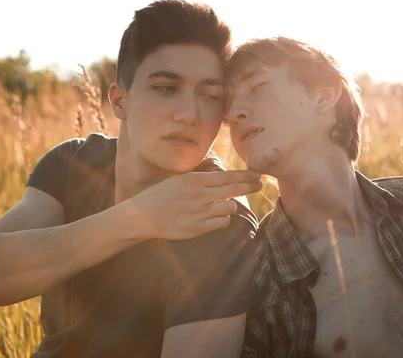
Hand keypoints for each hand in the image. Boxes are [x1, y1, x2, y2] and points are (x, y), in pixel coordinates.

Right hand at [128, 170, 262, 239]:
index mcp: (195, 181)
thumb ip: (201, 179)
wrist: (143, 216)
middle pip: (234, 189)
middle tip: (259, 184)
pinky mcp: (199, 228)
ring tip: (224, 204)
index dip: (245, 175)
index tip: (257, 174)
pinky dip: (222, 219)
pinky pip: (222, 222)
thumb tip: (223, 177)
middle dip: (249, 186)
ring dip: (231, 204)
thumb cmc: (161, 196)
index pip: (227, 176)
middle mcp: (200, 195)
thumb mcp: (179, 180)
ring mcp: (200, 212)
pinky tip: (215, 217)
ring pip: (231, 206)